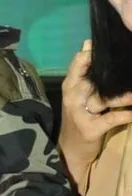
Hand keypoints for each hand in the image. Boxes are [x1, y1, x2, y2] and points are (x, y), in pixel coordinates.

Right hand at [60, 39, 131, 161]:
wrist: (70, 151)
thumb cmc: (79, 119)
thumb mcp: (78, 95)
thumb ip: (84, 73)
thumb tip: (88, 44)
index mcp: (70, 86)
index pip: (79, 62)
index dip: (93, 54)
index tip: (111, 47)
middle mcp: (72, 96)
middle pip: (91, 78)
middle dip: (112, 72)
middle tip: (128, 65)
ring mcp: (79, 112)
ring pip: (104, 98)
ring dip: (124, 96)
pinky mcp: (89, 128)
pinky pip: (111, 118)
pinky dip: (125, 115)